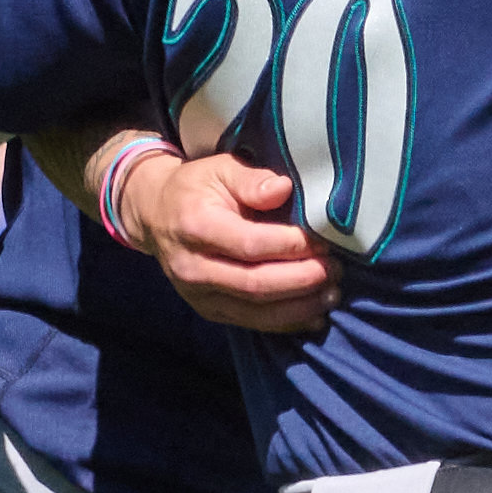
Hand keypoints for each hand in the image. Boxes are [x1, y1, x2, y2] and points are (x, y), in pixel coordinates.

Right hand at [126, 147, 339, 334]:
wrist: (156, 216)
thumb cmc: (197, 188)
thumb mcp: (220, 169)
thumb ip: (251, 180)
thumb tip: (283, 188)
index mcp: (196, 227)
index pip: (251, 245)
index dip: (291, 246)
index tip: (324, 241)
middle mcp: (193, 267)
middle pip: (255, 283)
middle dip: (302, 280)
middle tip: (335, 269)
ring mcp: (198, 294)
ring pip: (255, 310)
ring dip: (299, 306)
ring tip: (332, 293)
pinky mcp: (208, 311)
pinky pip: (250, 323)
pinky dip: (286, 323)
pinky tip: (315, 315)